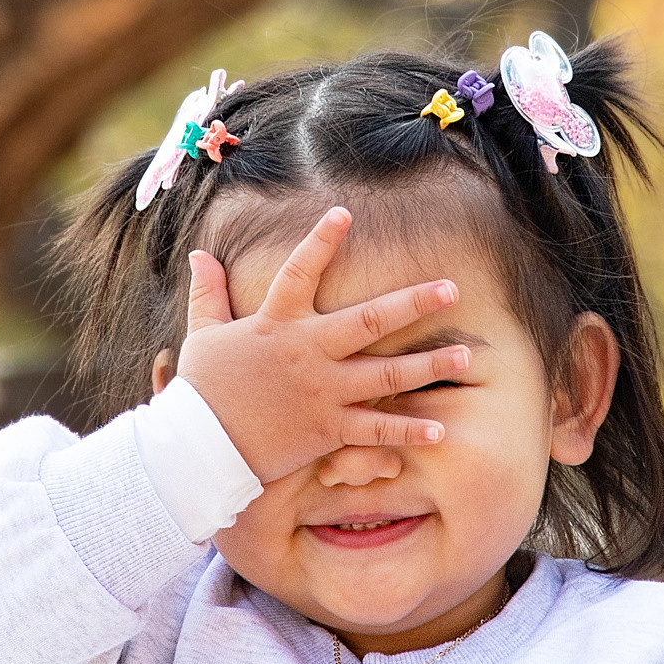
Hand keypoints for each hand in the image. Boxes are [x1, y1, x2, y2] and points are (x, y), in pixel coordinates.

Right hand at [175, 207, 471, 483]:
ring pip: (386, 375)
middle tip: (451, 289)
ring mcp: (322, 391)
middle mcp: (307, 351)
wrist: (200, 449)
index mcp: (277, 322)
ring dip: (428, 365)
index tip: (345, 214)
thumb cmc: (202, 391)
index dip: (321, 240)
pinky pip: (375, 430)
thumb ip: (207, 293)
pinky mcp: (327, 429)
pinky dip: (408, 431)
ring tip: (464, 357)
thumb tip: (199, 254)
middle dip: (413, 303)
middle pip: (370, 320)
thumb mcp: (202, 335)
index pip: (300, 270)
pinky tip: (440, 429)